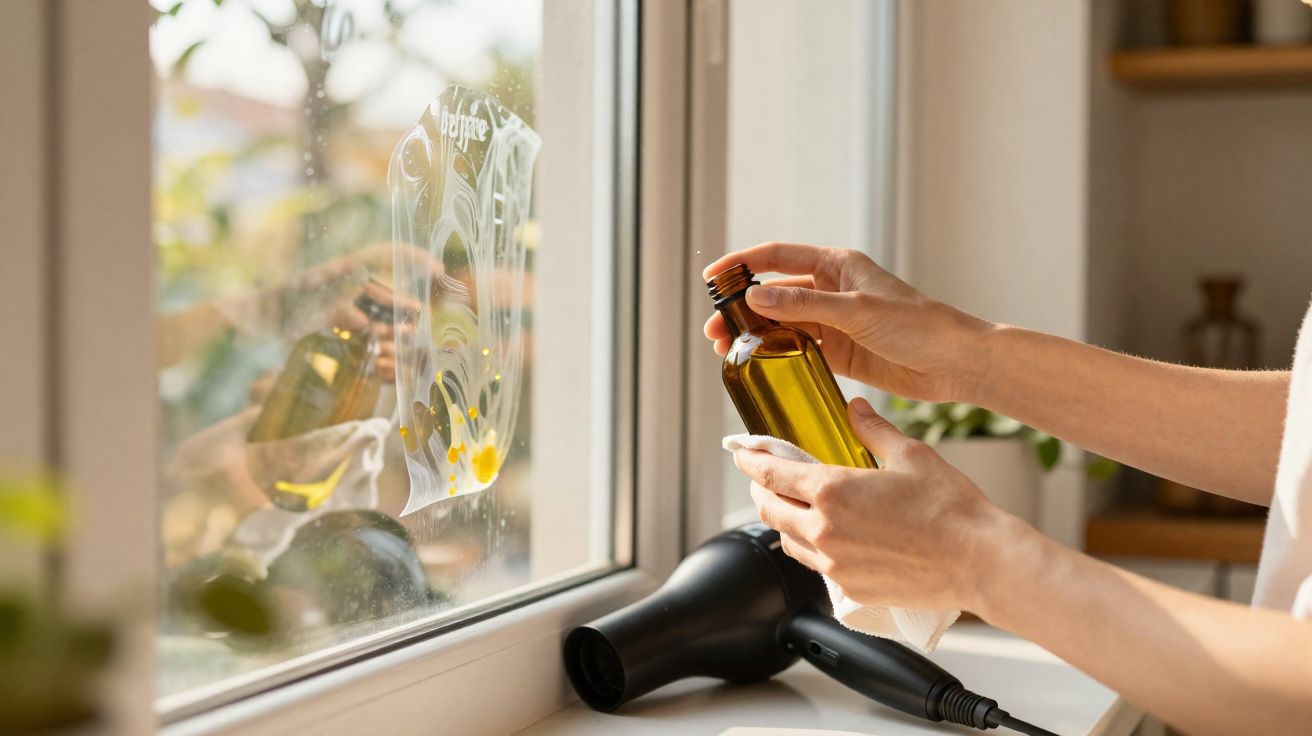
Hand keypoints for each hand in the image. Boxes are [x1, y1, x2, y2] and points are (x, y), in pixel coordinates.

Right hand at [703, 243, 991, 402]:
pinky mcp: (839, 352)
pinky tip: (756, 365)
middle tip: (714, 330)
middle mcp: (830, 290)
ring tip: (726, 351)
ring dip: (754, 335)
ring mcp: (833, 322)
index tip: (712, 278)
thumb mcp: (856, 311)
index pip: (777, 257)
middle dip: (741, 309)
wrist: (955, 363)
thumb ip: (804, 305)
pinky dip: (775, 356)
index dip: (742, 264)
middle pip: (773, 294)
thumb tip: (755, 297)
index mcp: (836, 266)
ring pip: (782, 324)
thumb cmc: (917, 325)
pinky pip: (797, 350)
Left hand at [732, 397, 1020, 612]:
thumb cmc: (951, 510)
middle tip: (766, 479)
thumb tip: (855, 408)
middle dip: (761, 490)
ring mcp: (834, 564)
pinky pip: (814, 566)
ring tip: (794, 507)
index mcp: (832, 491)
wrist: (979, 561)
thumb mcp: (910, 454)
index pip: (772, 474)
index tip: (742, 453)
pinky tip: (825, 539)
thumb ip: (872, 429)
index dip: (751, 461)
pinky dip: (809, 549)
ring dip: (783, 520)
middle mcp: (824, 530)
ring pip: (787, 540)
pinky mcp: (849, 588)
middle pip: (769, 508)